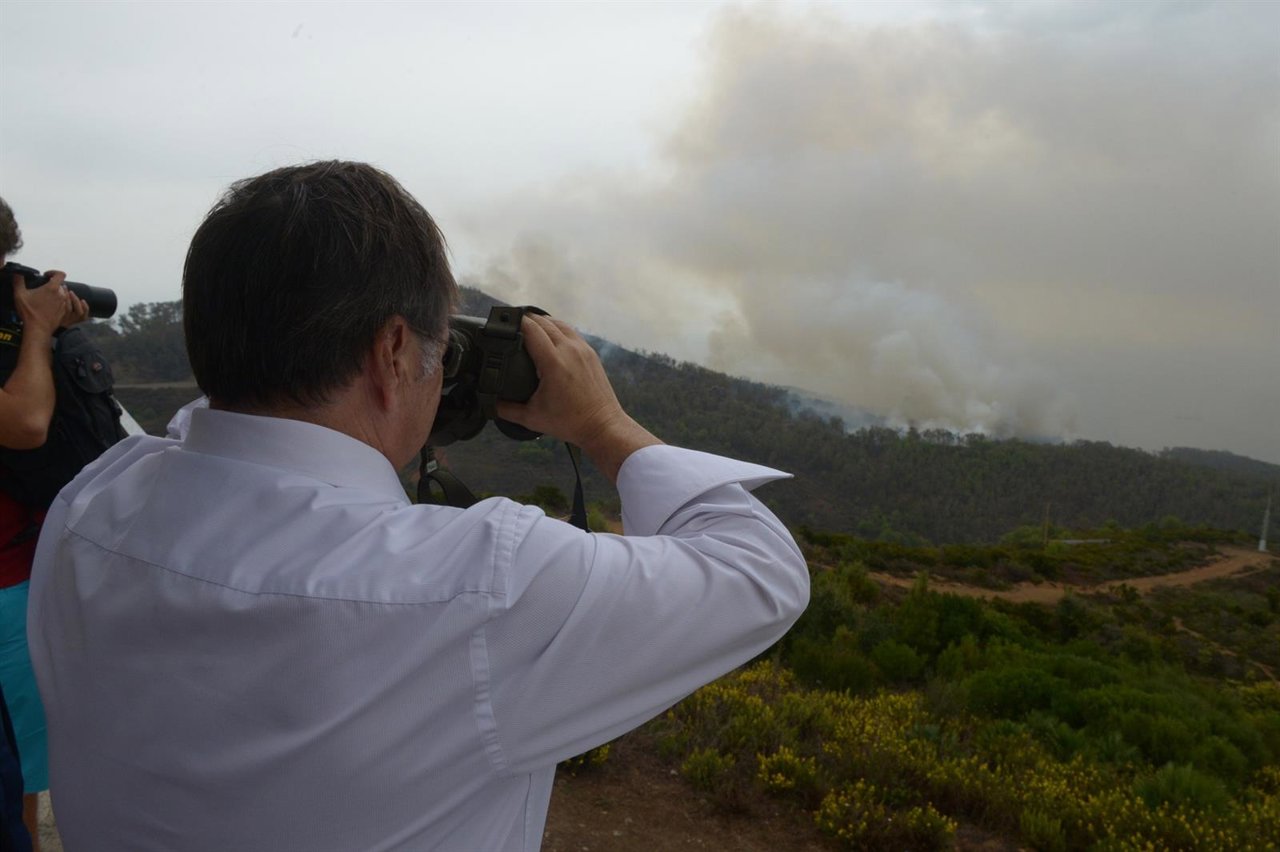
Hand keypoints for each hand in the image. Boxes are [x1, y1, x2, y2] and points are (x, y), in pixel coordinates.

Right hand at [12, 270, 88, 334]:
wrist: (38, 328)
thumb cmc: (29, 312)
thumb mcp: (20, 294)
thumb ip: (18, 281)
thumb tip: (18, 273)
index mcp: (53, 288)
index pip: (60, 274)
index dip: (54, 272)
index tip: (47, 275)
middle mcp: (61, 295)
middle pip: (61, 285)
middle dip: (53, 285)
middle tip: (43, 289)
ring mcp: (64, 304)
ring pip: (63, 294)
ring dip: (57, 294)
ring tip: (46, 298)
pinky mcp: (64, 311)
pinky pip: (64, 304)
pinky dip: (59, 303)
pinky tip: (50, 305)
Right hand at [496, 314, 659, 482]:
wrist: (602, 425)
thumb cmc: (570, 422)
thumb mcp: (532, 418)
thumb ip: (506, 409)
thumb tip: (488, 403)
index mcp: (553, 363)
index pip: (531, 330)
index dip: (515, 323)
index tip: (503, 323)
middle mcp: (569, 350)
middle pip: (544, 322)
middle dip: (527, 320)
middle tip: (512, 325)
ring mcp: (583, 349)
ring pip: (560, 323)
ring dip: (544, 322)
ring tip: (530, 327)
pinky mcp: (591, 353)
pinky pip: (571, 332)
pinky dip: (558, 329)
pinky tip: (550, 336)